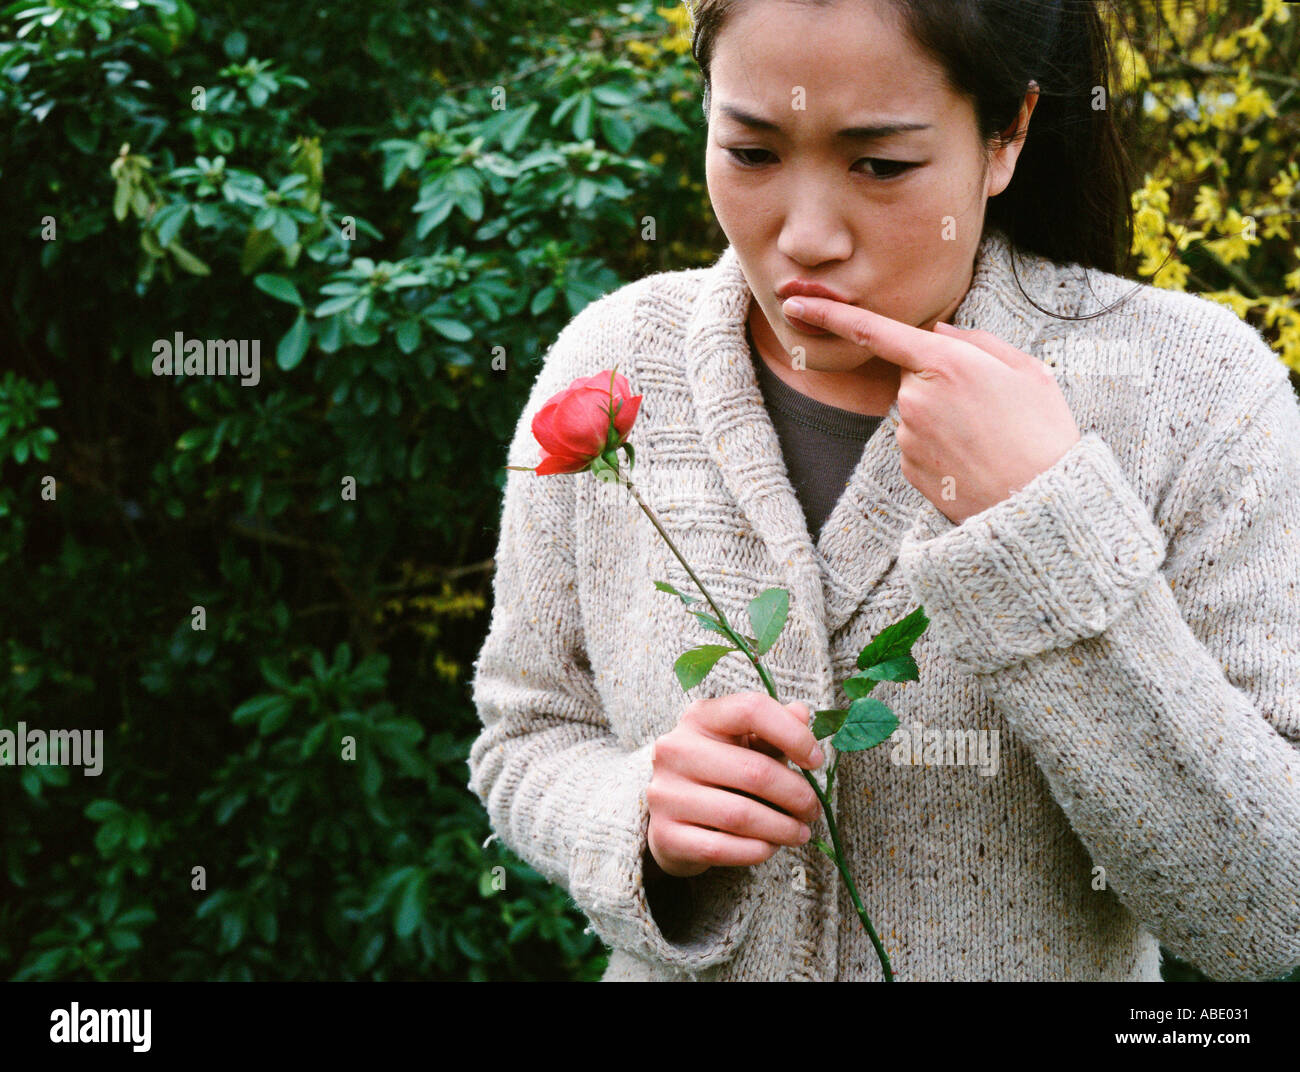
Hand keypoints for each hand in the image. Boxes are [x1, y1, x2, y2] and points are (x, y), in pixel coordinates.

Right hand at [646, 691, 824, 878]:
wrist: (670, 816)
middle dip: (795, 795)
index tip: (815, 761)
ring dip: (782, 828)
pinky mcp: (665, 835)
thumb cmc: (716, 773)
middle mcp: (676, 750)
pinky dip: (756, 850)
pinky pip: (722, 848)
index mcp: (699, 718)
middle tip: (812, 809)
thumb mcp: (742, 744)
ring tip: (799, 832)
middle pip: (754, 771)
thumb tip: (802, 713)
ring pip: (741, 815)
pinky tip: (770, 847)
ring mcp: (666, 793)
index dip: (793, 735)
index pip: (751, 710)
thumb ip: (772, 729)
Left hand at [781, 296, 1080, 524]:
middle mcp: (916, 398)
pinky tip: (971, 460)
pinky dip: (939, 448)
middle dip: (941, 383)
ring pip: (915, 412)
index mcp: (946, 363)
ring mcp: (908, 436)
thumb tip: (935, 332)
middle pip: (912, 376)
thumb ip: (976, 342)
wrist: (1039, 503)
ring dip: (942, 418)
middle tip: (987, 408)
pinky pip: (917, 444)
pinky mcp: (907, 468)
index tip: (793, 304)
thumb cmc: (1042, 432)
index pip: (873, 331)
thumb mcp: (1026, 371)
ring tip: (987, 439)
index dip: (829, 314)